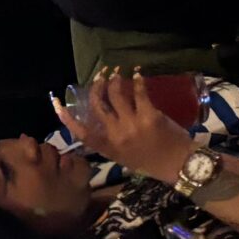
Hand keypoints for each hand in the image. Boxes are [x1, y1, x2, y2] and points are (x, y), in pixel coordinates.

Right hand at [52, 71, 193, 183]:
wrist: (180, 165)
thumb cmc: (153, 163)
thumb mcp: (126, 158)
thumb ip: (112, 143)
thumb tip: (104, 122)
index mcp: (109, 149)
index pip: (83, 133)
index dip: (68, 119)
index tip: (58, 104)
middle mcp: (116, 135)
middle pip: (98, 106)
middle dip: (97, 87)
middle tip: (101, 76)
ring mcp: (132, 125)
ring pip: (116, 95)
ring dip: (115, 80)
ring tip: (117, 73)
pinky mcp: (149, 115)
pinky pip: (138, 93)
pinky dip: (136, 81)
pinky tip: (137, 74)